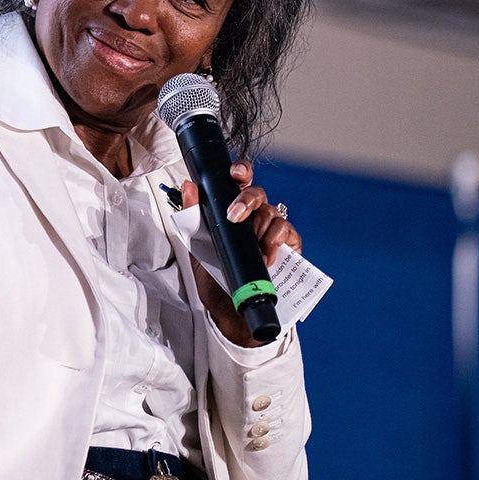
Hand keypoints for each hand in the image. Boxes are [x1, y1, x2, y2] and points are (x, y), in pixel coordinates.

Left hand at [180, 160, 301, 264]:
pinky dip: (275, 242)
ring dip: (259, 228)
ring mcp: (272, 229)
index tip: (236, 174)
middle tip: (234, 217)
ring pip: (271, 212)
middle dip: (246, 200)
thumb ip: (192, 215)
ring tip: (251, 248)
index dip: (241, 172)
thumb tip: (189, 186)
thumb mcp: (198, 245)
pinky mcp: (289, 245)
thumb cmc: (216, 275)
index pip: (240, 182)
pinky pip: (286, 231)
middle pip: (257, 193)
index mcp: (233, 211)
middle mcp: (254, 216)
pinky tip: (266, 256)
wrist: (230, 307)